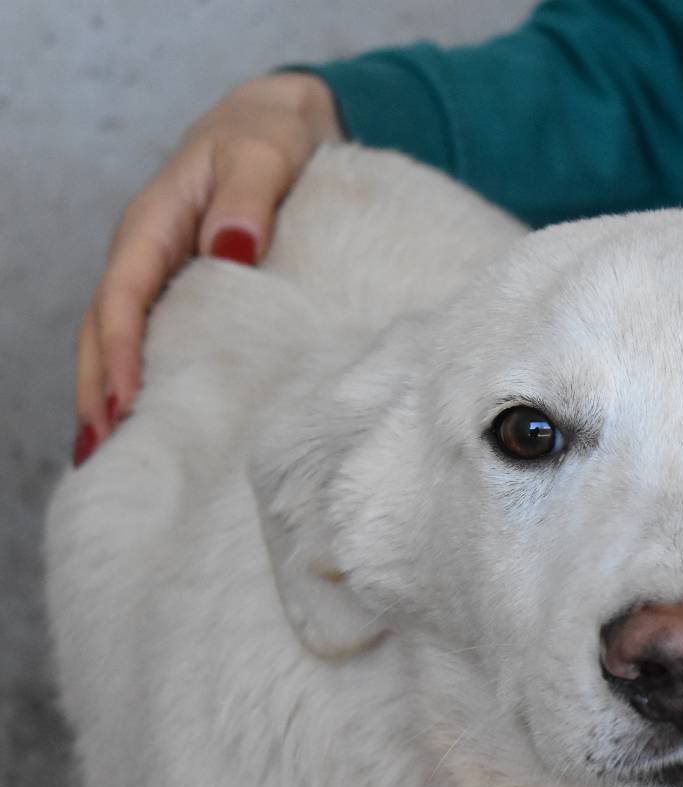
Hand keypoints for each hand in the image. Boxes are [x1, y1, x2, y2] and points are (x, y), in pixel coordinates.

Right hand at [74, 71, 339, 464]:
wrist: (278, 126)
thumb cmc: (269, 138)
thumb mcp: (264, 153)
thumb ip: (249, 197)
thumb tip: (230, 248)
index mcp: (154, 224)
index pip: (125, 295)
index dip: (121, 352)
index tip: (126, 404)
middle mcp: (146, 255)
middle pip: (106, 331)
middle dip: (99, 392)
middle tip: (104, 456)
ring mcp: (161, 277)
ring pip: (123, 343)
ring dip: (113, 398)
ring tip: (114, 458)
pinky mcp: (185, 294)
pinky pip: (155, 342)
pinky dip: (146, 383)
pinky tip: (155, 425)